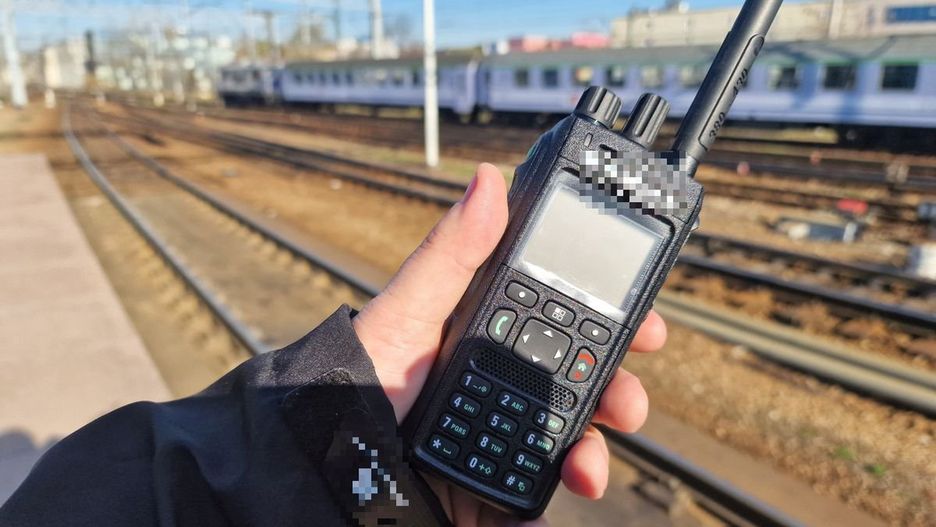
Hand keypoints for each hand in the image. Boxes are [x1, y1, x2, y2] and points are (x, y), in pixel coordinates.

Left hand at [353, 163, 666, 525]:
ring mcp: (499, 438)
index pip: (568, 324)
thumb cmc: (359, 377)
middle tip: (627, 403)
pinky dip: (543, 514)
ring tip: (584, 469)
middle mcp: (503, 384)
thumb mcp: (406, 311)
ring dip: (595, 456)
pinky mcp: (488, 490)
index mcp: (492, 336)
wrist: (324, 463)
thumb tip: (489, 180)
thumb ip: (451, 254)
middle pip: (583, 385)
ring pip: (571, 445)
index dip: (614, 324)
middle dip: (618, 393)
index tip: (650, 326)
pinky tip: (542, 513)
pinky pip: (532, 502)